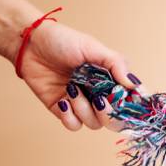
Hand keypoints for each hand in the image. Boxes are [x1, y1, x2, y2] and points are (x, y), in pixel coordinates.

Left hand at [15, 20, 142, 130]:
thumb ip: (116, 65)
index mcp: (111, 80)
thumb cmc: (63, 41)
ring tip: (72, 88)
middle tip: (100, 100)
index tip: (131, 103)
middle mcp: (99, 94)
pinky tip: (63, 99)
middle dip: (110, 114)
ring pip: (94, 123)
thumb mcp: (94, 48)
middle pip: (115, 120)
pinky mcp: (62, 110)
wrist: (31, 43)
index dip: (133, 106)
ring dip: (84, 109)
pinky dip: (69, 116)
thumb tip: (135, 85)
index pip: (130, 100)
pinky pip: (73, 125)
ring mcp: (81, 104)